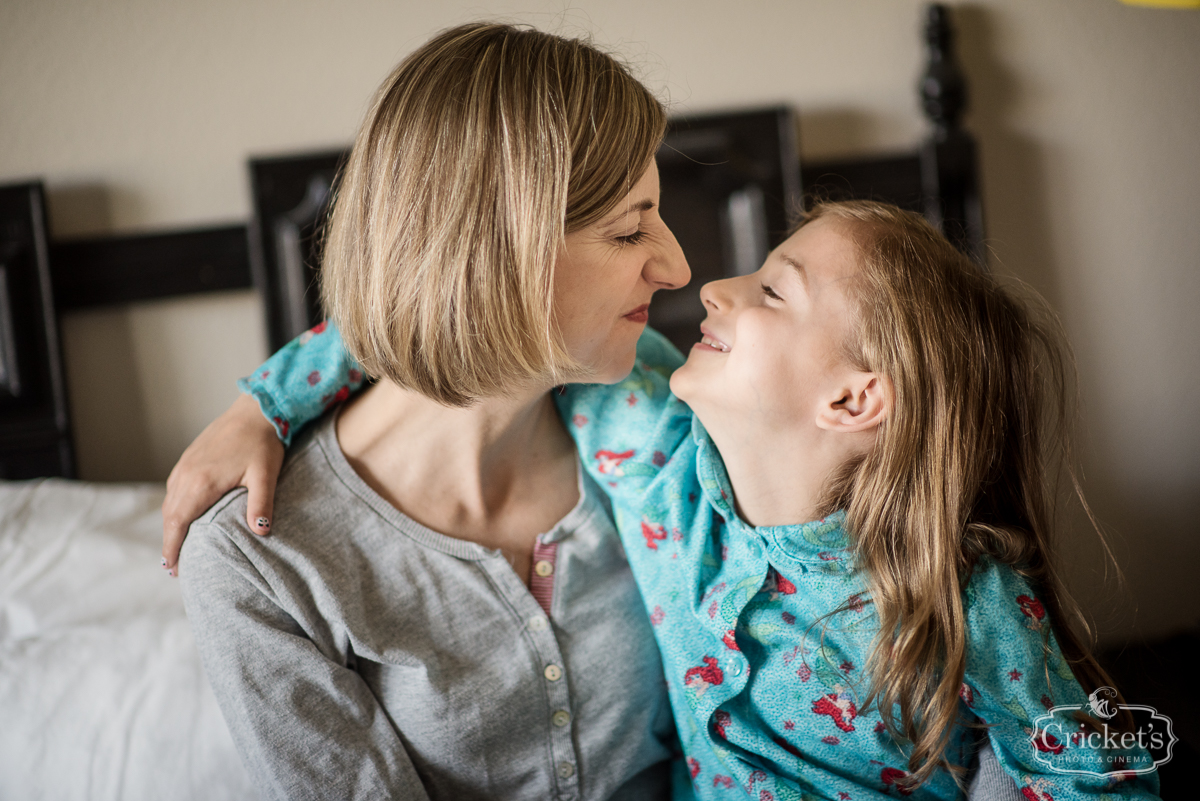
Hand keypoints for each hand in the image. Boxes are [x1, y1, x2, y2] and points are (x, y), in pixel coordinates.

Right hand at [161, 393, 284, 575]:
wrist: (256, 409)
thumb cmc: (263, 442)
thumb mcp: (265, 475)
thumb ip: (261, 503)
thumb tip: (261, 531)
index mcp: (201, 482)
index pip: (178, 522)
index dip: (172, 547)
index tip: (172, 568)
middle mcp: (187, 474)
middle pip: (169, 515)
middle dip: (169, 542)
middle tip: (174, 567)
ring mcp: (185, 464)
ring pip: (170, 501)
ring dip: (170, 525)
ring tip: (177, 546)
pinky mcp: (189, 458)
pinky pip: (174, 488)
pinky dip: (174, 506)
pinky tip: (183, 514)